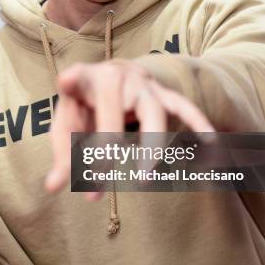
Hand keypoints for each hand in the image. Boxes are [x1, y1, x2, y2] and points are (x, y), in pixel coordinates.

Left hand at [45, 60, 214, 199]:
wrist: (112, 78)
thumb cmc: (85, 107)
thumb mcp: (67, 126)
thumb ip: (62, 156)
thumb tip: (52, 188)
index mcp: (84, 79)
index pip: (75, 78)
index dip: (71, 80)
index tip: (66, 80)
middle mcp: (114, 76)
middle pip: (114, 105)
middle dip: (106, 144)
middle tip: (96, 182)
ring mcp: (142, 84)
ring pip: (153, 109)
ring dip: (150, 143)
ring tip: (143, 178)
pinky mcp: (162, 94)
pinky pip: (183, 107)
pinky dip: (198, 121)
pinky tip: (212, 142)